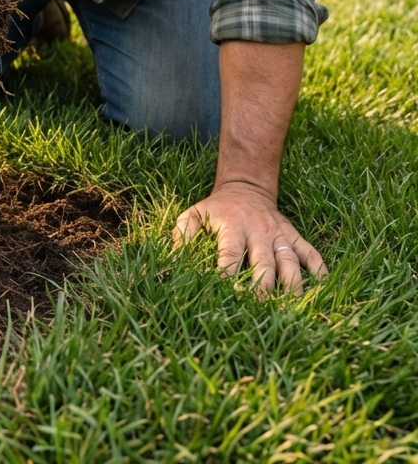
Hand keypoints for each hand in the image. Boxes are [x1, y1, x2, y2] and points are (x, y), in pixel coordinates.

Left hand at [173, 180, 326, 294]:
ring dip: (292, 286)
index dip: (228, 273)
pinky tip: (322, 289)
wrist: (245, 187)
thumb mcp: (194, 214)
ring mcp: (279, 234)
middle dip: (263, 288)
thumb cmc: (216, 208)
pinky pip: (311, 254)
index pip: (230, 253)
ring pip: (290, 262)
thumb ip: (182, 233)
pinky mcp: (294, 236)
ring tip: (292, 308)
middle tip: (260, 310)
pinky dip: (319, 271)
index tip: (227, 294)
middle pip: (264, 263)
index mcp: (232, 226)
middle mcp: (258, 231)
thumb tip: (174, 259)